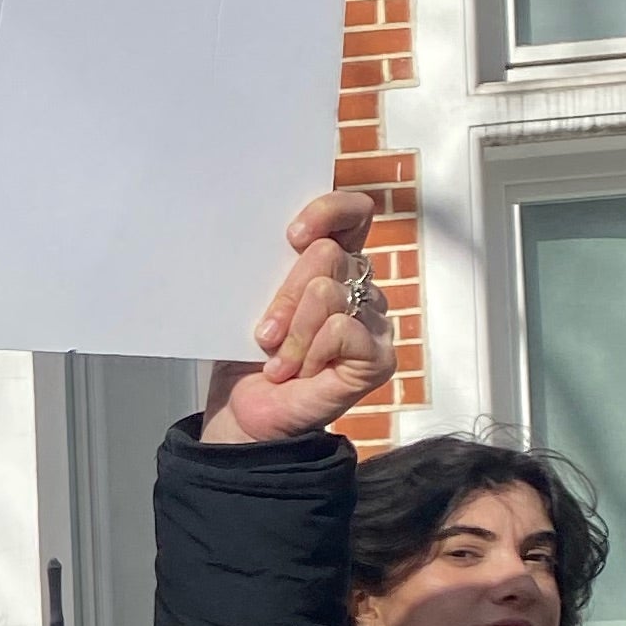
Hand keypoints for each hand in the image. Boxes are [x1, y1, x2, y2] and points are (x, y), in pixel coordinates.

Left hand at [201, 190, 393, 446]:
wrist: (246, 414)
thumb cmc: (248, 358)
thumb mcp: (253, 303)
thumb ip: (274, 269)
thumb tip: (285, 241)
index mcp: (333, 266)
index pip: (353, 215)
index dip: (329, 212)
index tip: (292, 236)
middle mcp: (360, 287)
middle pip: (326, 256)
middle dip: (284, 297)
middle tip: (265, 335)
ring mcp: (374, 321)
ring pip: (327, 294)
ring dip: (291, 334)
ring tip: (280, 361)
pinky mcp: (379, 355)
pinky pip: (340, 330)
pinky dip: (309, 353)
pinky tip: (302, 372)